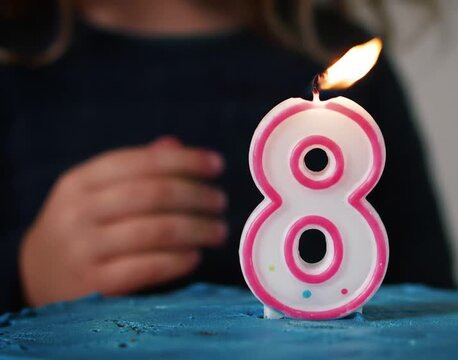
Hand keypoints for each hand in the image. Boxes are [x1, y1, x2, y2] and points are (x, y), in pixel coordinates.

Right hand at [19, 137, 226, 305]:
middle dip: (196, 196)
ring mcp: (83, 250)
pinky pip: (147, 268)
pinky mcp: (94, 286)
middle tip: (221, 201)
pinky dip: (178, 261)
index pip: (141, 162)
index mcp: (80, 181)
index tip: (217, 164)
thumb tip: (176, 145)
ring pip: (155, 232)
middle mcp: (78, 212)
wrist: (38, 275)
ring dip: (197, 229)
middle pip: (153, 195)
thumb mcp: (95, 192)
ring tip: (219, 231)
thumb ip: (135, 169)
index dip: (185, 161)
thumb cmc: (82, 226)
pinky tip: (195, 256)